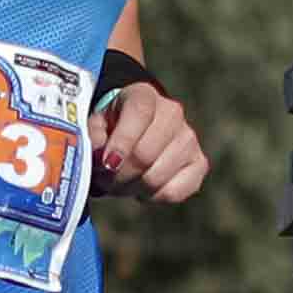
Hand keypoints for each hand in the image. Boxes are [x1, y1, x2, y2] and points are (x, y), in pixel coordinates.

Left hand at [91, 82, 205, 205]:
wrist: (136, 131)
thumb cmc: (112, 128)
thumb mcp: (95, 124)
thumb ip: (93, 136)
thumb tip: (102, 155)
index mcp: (144, 95)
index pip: (139, 114)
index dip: (121, 142)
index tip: (106, 164)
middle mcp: (173, 113)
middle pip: (145, 155)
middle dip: (119, 175)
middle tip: (105, 179)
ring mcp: (189, 139)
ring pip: (156, 178)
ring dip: (132, 188)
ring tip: (121, 182)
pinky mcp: (199, 164)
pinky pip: (173, 192)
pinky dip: (152, 196)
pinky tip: (143, 187)